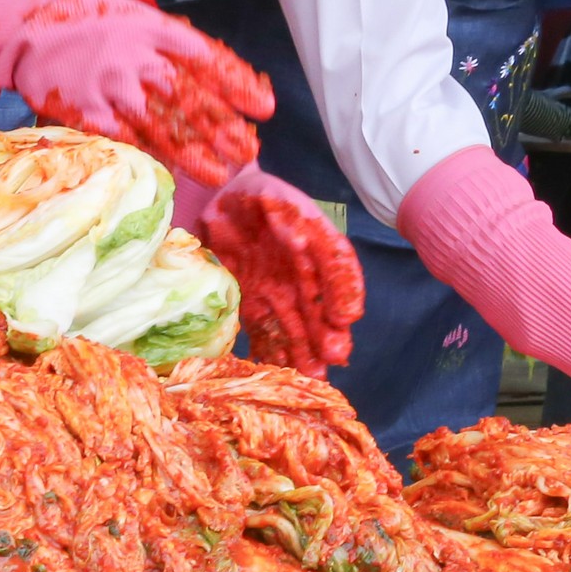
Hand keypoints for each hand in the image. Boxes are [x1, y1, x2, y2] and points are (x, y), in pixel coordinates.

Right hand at [4, 0, 271, 191]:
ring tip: (219, 173)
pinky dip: (148, 155)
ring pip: (159, 124)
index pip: (205, 58)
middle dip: (221, 128)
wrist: (24, 30)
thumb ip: (172, 41)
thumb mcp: (134, 16)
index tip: (264, 108)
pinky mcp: (84, 110)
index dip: (237, 85)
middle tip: (248, 152)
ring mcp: (108, 85)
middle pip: (187, 97)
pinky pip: (123, 137)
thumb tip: (221, 70)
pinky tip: (171, 172)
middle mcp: (133, 56)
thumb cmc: (89, 22)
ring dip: (192, 152)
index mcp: (152, 29)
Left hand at [194, 164, 366, 376]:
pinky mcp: (254, 303)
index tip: (347, 317)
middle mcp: (302, 276)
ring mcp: (279, 292)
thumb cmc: (257, 195)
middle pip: (319, 308)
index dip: (344, 293)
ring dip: (306, 351)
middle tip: (333, 360)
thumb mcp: (275, 197)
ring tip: (315, 376)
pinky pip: (265, 330)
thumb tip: (301, 242)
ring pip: (296, 326)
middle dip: (327, 335)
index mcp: (314, 247)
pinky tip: (277, 371)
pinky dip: (273, 350)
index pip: (337, 272)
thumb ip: (289, 217)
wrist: (223, 200)